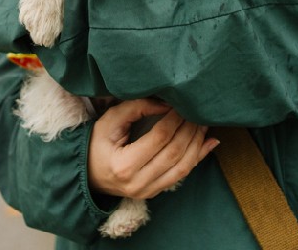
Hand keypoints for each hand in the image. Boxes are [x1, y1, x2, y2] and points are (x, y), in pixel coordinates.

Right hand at [87, 99, 219, 200]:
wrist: (88, 175)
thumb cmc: (97, 144)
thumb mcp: (110, 121)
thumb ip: (136, 108)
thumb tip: (167, 105)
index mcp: (124, 165)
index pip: (159, 138)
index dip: (174, 119)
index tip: (181, 104)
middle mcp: (138, 182)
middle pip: (175, 152)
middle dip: (189, 129)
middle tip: (196, 111)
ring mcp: (148, 191)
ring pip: (183, 166)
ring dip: (197, 143)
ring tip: (203, 124)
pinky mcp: (155, 192)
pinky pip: (182, 175)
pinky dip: (198, 157)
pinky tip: (209, 143)